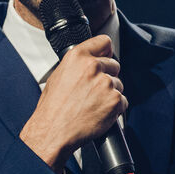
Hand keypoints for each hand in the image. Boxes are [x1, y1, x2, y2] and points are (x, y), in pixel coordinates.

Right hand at [20, 34, 125, 171]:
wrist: (53, 131)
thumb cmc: (52, 109)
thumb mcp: (58, 76)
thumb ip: (77, 65)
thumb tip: (90, 62)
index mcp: (78, 57)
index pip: (104, 42)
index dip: (106, 51)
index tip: (106, 56)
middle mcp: (93, 67)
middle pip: (114, 64)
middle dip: (108, 76)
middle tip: (94, 90)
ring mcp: (106, 84)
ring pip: (119, 85)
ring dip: (110, 94)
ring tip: (93, 104)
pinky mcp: (115, 100)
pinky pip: (122, 102)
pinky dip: (114, 109)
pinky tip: (99, 113)